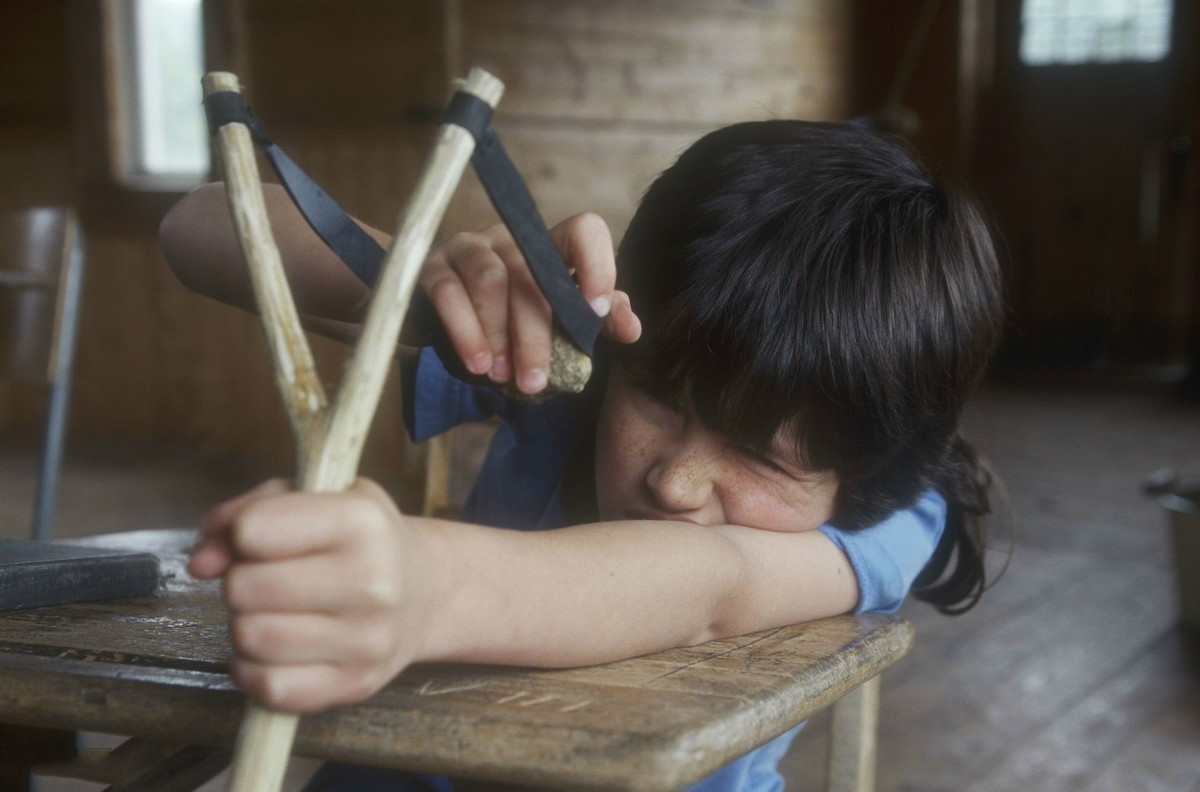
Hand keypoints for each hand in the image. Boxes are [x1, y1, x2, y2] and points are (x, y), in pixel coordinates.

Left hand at [188, 479, 428, 711]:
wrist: (424, 592)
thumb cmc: (355, 539)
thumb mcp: (310, 498)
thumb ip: (243, 513)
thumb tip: (201, 562)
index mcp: (362, 522)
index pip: (253, 530)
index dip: (241, 533)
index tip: (261, 537)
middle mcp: (373, 582)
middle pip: (244, 587)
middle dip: (242, 581)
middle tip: (270, 578)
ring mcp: (368, 640)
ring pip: (250, 638)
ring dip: (247, 625)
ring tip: (275, 612)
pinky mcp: (355, 684)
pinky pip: (268, 687)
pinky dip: (255, 669)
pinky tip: (276, 650)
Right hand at [421, 213, 640, 394]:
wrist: (442, 319)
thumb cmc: (511, 320)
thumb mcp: (555, 321)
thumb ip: (595, 321)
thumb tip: (633, 330)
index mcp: (549, 248)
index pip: (583, 231)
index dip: (596, 264)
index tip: (596, 309)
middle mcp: (512, 240)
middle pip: (532, 274)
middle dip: (536, 333)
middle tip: (536, 379)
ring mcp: (470, 248)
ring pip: (490, 280)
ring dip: (497, 334)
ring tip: (502, 375)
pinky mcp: (433, 267)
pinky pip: (448, 293)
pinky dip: (464, 331)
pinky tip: (476, 364)